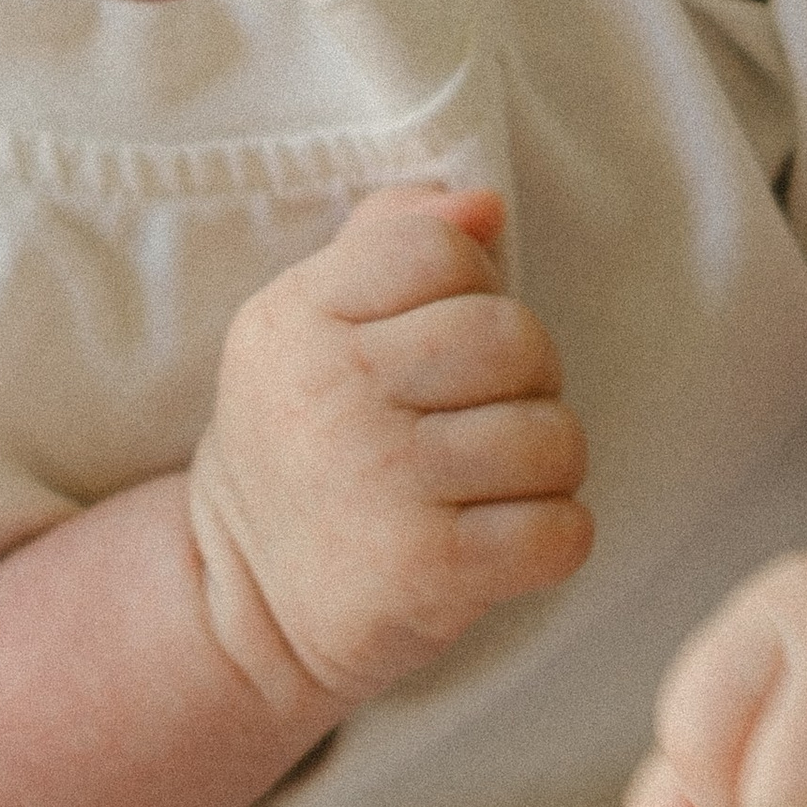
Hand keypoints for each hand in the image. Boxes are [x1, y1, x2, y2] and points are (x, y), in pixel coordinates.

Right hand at [187, 185, 591, 711]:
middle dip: (529, 376)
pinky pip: (562, 529)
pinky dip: (555, 537)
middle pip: (510, 335)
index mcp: (298, 316)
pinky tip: (506, 539)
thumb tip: (485, 203)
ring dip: (546, 465)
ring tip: (494, 482)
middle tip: (489, 415)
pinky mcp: (425, 570)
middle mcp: (331, 393)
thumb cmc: (307, 443)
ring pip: (552, 435)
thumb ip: (388, 242)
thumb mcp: (310, 326)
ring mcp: (379, 483)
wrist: (245, 604)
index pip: (439, 248)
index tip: (445, 344)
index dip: (472, 288)